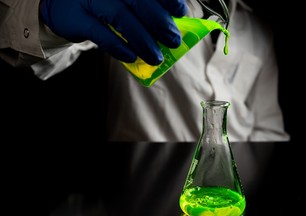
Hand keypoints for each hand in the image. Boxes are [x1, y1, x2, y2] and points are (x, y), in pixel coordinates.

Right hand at [40, 0, 186, 64]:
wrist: (60, 4)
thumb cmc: (102, 5)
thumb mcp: (124, 1)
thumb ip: (144, 9)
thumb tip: (174, 26)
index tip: (181, 12)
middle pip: (138, 1)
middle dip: (160, 23)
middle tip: (173, 41)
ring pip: (121, 18)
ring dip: (143, 41)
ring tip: (155, 57)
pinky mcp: (76, 17)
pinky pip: (101, 34)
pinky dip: (119, 48)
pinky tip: (132, 57)